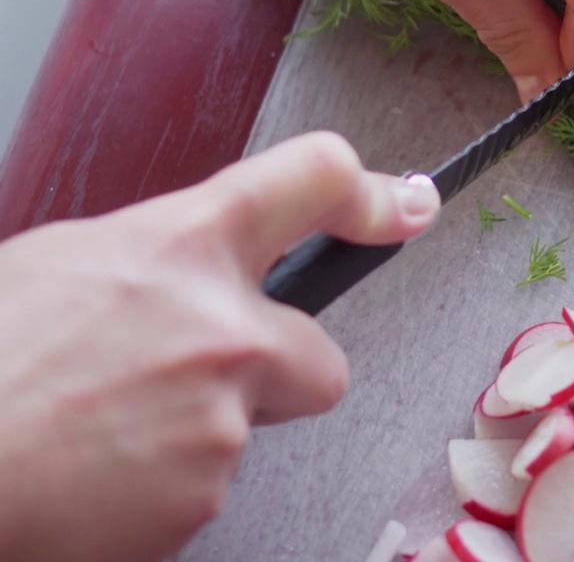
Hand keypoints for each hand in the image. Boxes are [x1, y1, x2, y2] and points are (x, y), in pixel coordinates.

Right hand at [0, 132, 438, 560]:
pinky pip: (207, 485)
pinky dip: (164, 484)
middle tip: (195, 381)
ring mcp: (221, 419)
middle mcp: (223, 328)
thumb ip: (154, 262)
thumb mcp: (63, 263)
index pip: (313, 181)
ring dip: (198, 429)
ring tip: (103, 430)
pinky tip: (99, 471)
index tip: (406, 205)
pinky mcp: (203, 496)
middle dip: (276, 371)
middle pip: (322, 353)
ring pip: (252, 425)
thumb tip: (182, 274)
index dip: (369, 192)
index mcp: (180, 247)